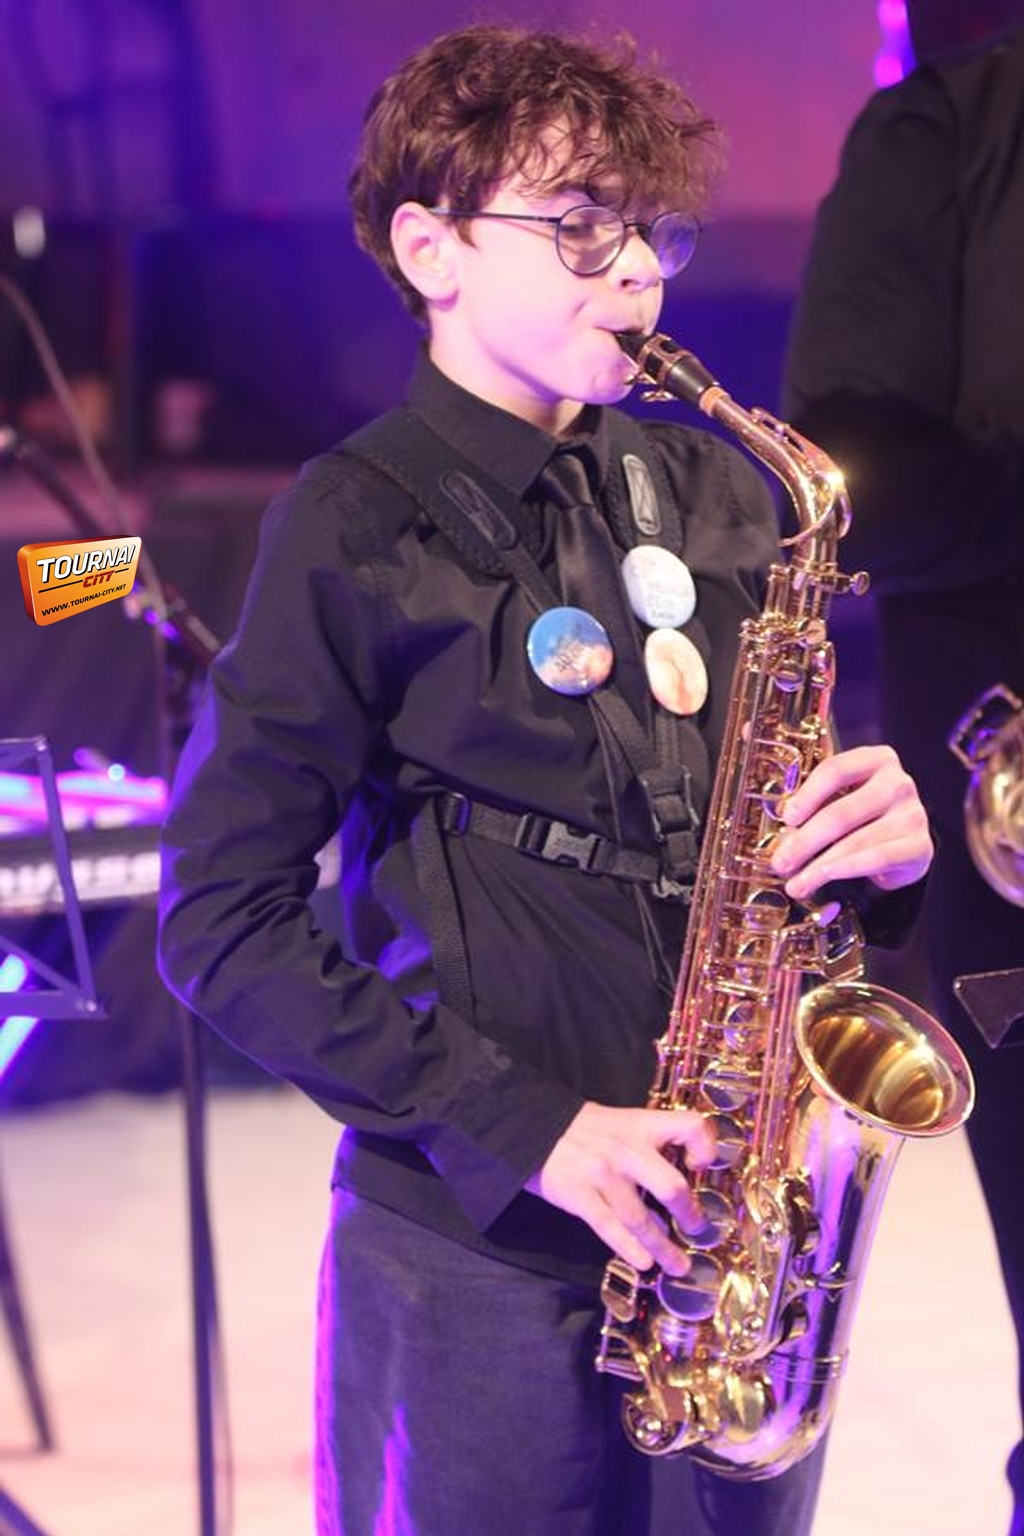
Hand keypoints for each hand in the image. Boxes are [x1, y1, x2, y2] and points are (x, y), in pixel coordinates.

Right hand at [524, 1101, 715, 1273]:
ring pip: (641, 1220)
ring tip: (677, 1265)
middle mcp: (627, 1150)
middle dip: (688, 1215)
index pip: (690, 1127)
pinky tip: (644, 1262)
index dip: (705, 1147)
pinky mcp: (580, 1196)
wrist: (532, 1127)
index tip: (701, 1167)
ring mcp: (602, 1175)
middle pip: (671, 1187)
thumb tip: (684, 1175)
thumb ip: (651, 1142)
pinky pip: (611, 1229)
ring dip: (663, 1248)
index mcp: (642, 1125)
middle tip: (696, 1229)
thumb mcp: (624, 1122)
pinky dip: (630, 1249)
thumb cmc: (586, 1129)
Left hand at [770, 743, 932, 899]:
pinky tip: (824, 878)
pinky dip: (846, 871)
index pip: (836, 770)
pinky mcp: (919, 846)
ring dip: (818, 866)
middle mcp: (898, 783)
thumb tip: (768, 793)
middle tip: (780, 862)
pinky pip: (877, 859)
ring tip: (795, 883)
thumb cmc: (862, 815)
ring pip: (855, 841)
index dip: (807, 794)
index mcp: (875, 760)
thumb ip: (810, 795)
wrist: (902, 845)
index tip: (786, 818)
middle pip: (841, 813)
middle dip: (804, 842)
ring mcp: (912, 814)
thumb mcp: (840, 796)